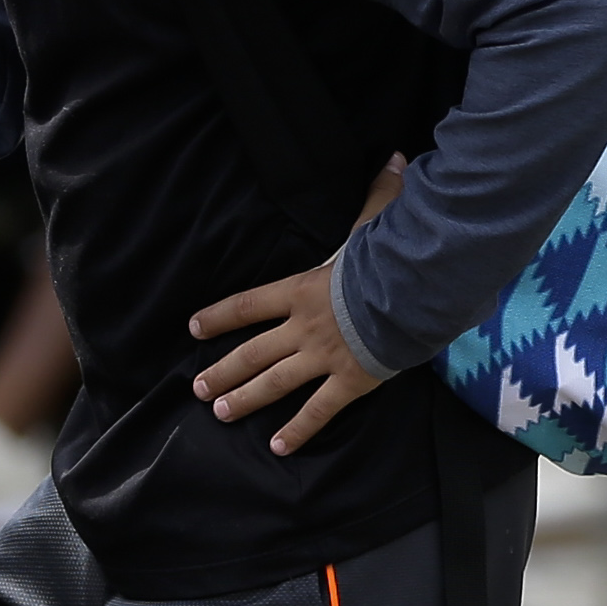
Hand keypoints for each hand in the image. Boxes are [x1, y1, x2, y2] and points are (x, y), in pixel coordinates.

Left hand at [185, 158, 412, 456]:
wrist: (412, 291)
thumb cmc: (392, 255)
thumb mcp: (378, 221)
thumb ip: (378, 194)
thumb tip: (393, 158)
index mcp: (302, 289)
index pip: (249, 303)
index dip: (219, 316)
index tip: (194, 326)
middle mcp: (302, 327)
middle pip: (251, 351)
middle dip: (222, 370)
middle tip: (199, 387)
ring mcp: (322, 357)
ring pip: (273, 382)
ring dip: (245, 399)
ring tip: (221, 413)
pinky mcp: (349, 381)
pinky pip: (317, 411)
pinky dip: (297, 430)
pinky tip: (277, 447)